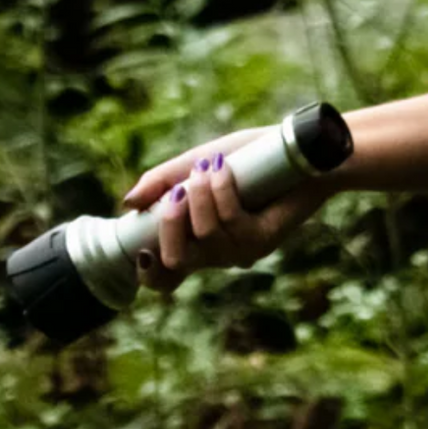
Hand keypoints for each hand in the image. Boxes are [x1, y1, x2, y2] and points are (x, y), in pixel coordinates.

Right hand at [119, 126, 336, 300]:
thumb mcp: (194, 162)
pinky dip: (222, 190)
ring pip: (204, 236)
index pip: (166, 278)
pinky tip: (224, 169)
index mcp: (196, 240)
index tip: (141, 251)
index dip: (149, 274)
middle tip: (177, 192)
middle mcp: (216, 252)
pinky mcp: (263, 239)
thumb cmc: (247, 157)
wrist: (299, 150)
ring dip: (200, 195)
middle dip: (168, 224)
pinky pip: (231, 222)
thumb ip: (162, 181)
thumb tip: (128, 204)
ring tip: (210, 166)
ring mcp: (240, 249)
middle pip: (176, 262)